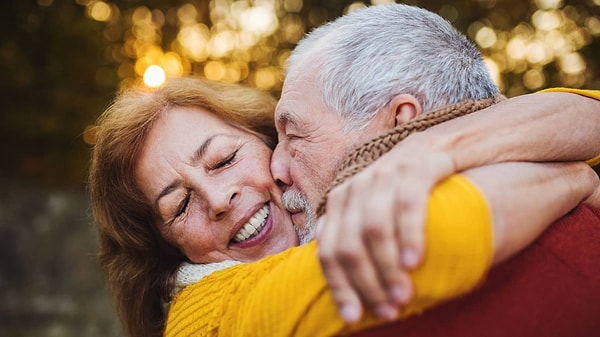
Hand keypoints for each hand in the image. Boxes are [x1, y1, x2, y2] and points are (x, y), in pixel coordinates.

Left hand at [316, 135, 455, 322]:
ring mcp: (384, 173)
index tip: (353, 317)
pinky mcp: (416, 165)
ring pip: (373, 228)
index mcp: (340, 201)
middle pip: (347, 243)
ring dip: (386, 267)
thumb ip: (355, 236)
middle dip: (365, 283)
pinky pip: (407, 204)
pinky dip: (408, 235)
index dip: (339, 286)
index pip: (327, 250)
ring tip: (402, 295)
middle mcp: (356, 186)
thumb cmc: (407, 190)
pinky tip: (414, 261)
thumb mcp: (376, 210)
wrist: (444, 146)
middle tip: (386, 310)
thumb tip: (344, 283)